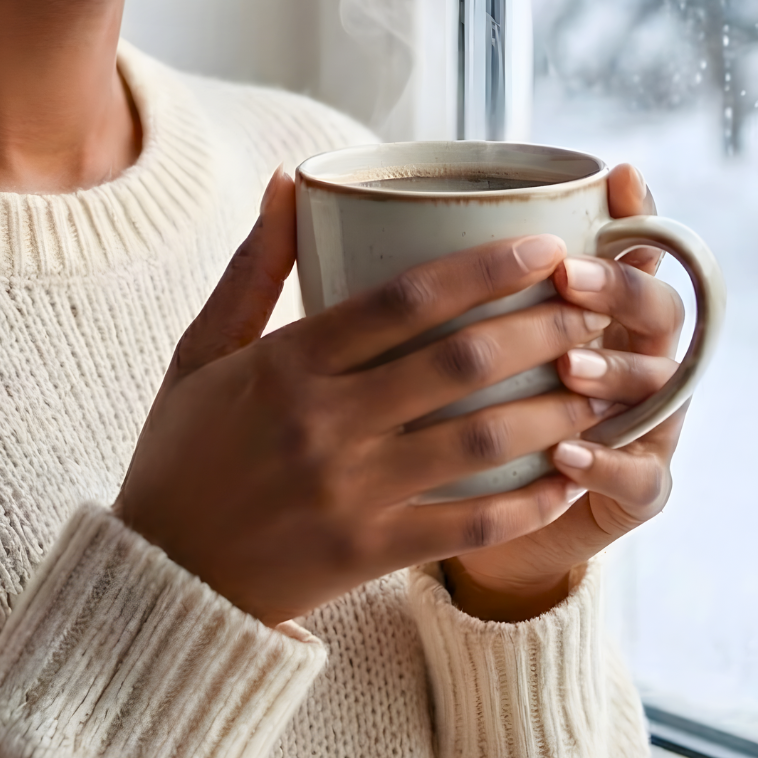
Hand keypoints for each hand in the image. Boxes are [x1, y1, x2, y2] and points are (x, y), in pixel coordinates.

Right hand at [113, 170, 618, 627]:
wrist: (159, 581)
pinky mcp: (370, 554)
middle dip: (540, 327)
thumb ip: (254, 265)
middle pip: (459, 362)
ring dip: (551, 408)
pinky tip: (569, 476)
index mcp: (287, 363)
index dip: (484, 268)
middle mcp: (325, 423)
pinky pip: (468, 525)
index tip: (543, 245)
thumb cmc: (182, 453)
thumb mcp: (200, 351)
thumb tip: (292, 176)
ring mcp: (351, 492)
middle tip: (590, 305)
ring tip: (598, 381)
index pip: (405, 299)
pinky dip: (527, 502)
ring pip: (478, 440)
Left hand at [443, 163, 688, 620]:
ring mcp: (644, 424)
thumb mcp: (446, 326)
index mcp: (601, 302)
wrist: (496, 507)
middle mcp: (635, 355)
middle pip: (658, 310)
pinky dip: (607, 466)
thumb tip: (314, 178)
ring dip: (615, 373)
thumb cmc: (455, 399)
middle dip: (617, 288)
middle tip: (564, 278)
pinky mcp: (637, 492)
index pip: (634, 245)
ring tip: (569, 367)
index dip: (631, 214)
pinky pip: (642, 479)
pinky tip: (567, 459)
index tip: (610, 180)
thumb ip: (434, 261)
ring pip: (657, 389)